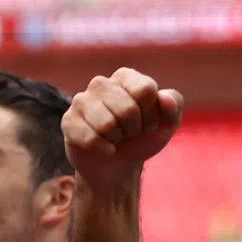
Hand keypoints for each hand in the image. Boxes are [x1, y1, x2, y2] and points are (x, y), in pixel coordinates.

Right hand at [63, 68, 183, 191]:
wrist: (118, 164)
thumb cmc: (142, 138)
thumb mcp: (167, 124)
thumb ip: (173, 106)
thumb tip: (163, 99)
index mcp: (125, 77)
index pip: (145, 89)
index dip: (151, 114)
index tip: (148, 123)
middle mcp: (101, 83)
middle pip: (127, 109)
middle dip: (134, 129)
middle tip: (130, 133)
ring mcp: (80, 100)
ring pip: (107, 124)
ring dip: (117, 139)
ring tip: (115, 138)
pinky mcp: (68, 121)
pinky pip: (90, 138)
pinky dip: (104, 149)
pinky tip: (103, 148)